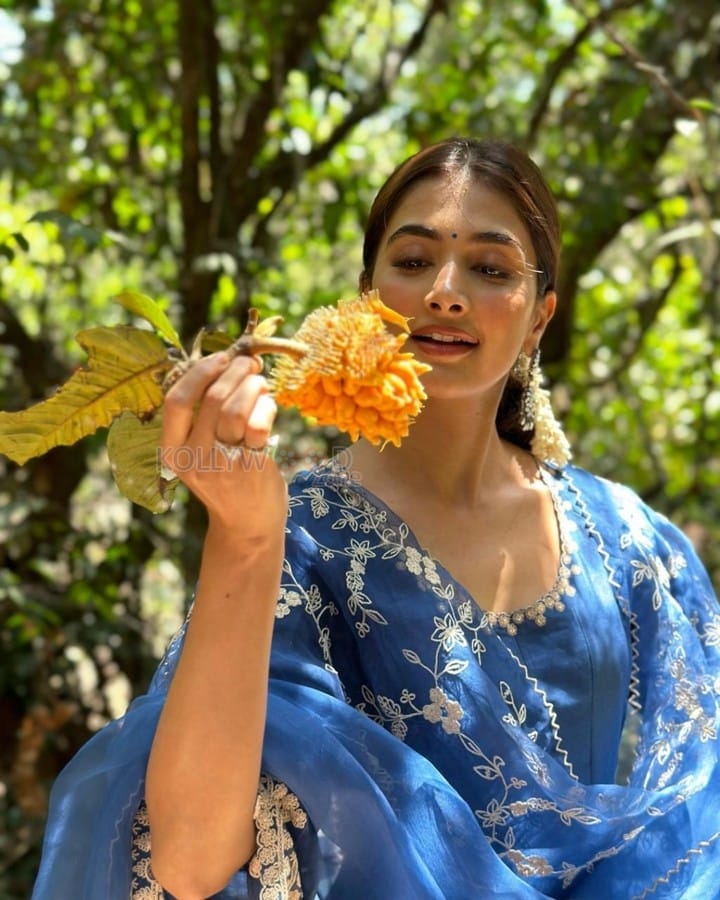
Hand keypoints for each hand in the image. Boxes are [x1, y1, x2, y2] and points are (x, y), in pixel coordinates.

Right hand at [161, 352, 286, 538]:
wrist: (248, 524)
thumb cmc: (227, 477)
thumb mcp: (201, 451)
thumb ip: (205, 415)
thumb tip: (227, 362)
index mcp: (172, 450)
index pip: (176, 401)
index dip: (200, 372)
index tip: (221, 358)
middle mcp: (193, 458)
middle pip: (212, 398)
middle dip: (236, 372)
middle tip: (250, 365)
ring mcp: (222, 465)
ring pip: (236, 408)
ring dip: (253, 386)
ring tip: (260, 384)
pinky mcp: (251, 468)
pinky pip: (259, 424)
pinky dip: (267, 407)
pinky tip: (269, 406)